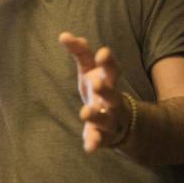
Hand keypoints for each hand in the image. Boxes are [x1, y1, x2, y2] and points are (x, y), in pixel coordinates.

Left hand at [59, 32, 130, 152]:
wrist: (120, 121)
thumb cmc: (99, 88)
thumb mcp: (89, 70)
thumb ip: (80, 53)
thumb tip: (64, 35)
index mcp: (109, 81)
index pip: (112, 69)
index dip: (108, 61)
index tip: (102, 52)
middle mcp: (112, 100)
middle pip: (112, 94)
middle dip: (106, 88)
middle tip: (97, 82)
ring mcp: (111, 119)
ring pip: (106, 119)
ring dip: (97, 116)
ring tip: (84, 113)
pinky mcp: (105, 137)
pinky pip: (101, 141)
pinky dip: (96, 143)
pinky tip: (89, 147)